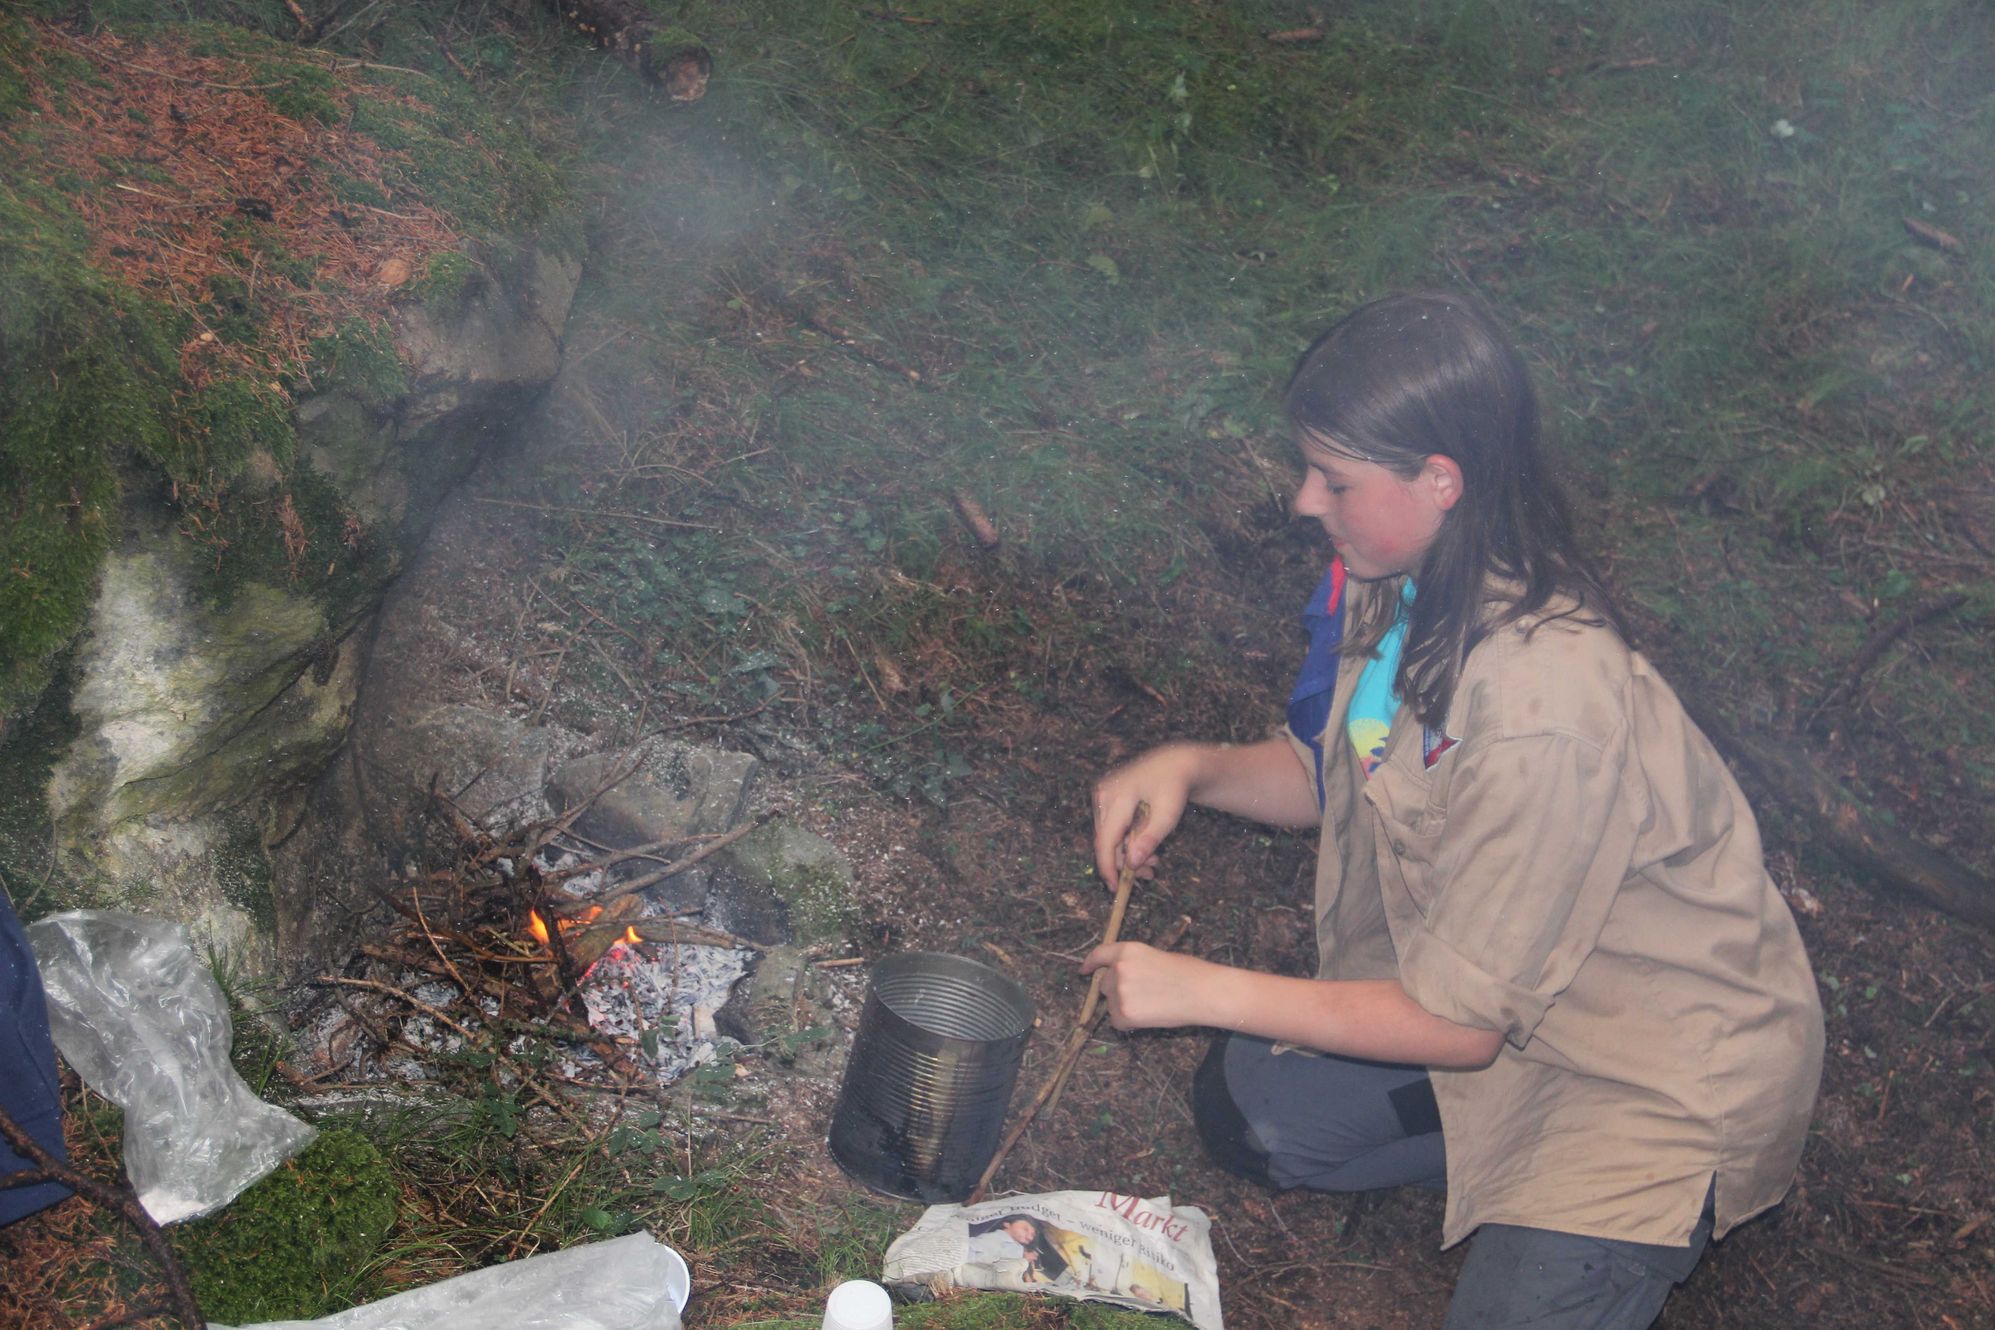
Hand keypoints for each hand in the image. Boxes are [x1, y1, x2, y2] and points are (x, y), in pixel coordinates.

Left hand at [1079, 941, 1210, 1029]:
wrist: (1201, 992)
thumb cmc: (1188, 972)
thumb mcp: (1156, 956)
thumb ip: (1134, 964)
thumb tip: (1121, 977)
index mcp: (1127, 951)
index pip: (1099, 954)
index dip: (1090, 963)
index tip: (1084, 971)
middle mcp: (1118, 969)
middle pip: (1104, 984)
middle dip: (1116, 990)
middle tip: (1141, 995)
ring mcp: (1119, 992)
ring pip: (1110, 1004)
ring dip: (1123, 1007)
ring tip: (1151, 1005)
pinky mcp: (1124, 1013)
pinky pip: (1116, 1021)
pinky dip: (1127, 1023)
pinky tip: (1148, 1017)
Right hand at [1091, 745, 1199, 885]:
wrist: (1174, 764)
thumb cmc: (1174, 788)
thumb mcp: (1168, 814)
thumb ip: (1150, 838)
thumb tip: (1131, 863)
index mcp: (1116, 796)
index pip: (1105, 840)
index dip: (1108, 867)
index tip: (1115, 888)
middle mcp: (1103, 794)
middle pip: (1106, 841)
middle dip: (1126, 862)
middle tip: (1150, 874)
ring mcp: (1102, 795)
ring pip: (1109, 837)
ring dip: (1128, 853)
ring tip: (1154, 861)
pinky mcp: (1106, 798)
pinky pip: (1112, 828)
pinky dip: (1127, 841)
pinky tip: (1144, 847)